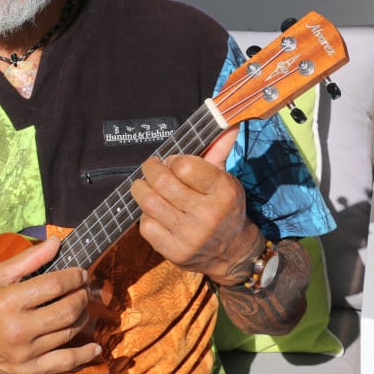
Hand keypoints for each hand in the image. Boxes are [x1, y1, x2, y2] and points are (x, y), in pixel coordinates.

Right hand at [0, 236, 102, 373]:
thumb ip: (27, 259)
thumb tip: (56, 243)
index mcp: (8, 301)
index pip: (55, 285)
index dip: (74, 276)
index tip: (80, 272)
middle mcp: (18, 328)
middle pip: (68, 310)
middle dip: (83, 296)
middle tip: (84, 288)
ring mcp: (24, 353)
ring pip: (69, 333)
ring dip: (83, 317)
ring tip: (82, 306)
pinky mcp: (27, 370)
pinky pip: (64, 363)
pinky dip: (83, 356)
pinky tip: (94, 348)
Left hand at [131, 127, 259, 283]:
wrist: (233, 253)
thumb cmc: (224, 208)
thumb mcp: (226, 179)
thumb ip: (219, 149)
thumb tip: (225, 119)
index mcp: (224, 192)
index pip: (184, 165)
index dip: (172, 160)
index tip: (172, 162)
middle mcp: (209, 215)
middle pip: (162, 182)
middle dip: (150, 170)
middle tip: (151, 168)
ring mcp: (191, 236)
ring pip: (149, 202)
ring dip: (141, 189)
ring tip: (145, 186)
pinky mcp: (175, 253)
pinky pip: (146, 225)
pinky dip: (145, 215)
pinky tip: (156, 213)